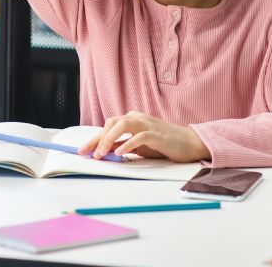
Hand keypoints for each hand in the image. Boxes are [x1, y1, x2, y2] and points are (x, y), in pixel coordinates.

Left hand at [78, 111, 210, 162]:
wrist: (189, 143)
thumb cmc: (163, 144)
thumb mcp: (139, 146)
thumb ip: (123, 146)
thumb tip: (104, 152)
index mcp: (132, 119)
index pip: (108, 127)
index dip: (93, 139)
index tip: (82, 151)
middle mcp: (137, 118)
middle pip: (111, 123)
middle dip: (97, 138)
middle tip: (88, 153)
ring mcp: (147, 124)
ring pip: (122, 125)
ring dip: (109, 139)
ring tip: (101, 153)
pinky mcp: (157, 134)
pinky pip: (139, 136)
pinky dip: (128, 144)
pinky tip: (120, 153)